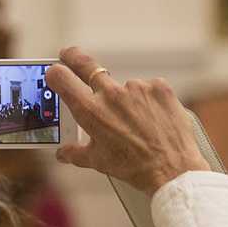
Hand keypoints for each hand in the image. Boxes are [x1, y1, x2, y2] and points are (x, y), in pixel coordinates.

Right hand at [44, 47, 208, 194]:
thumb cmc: (134, 168)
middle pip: (87, 65)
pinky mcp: (159, 87)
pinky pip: (148, 89)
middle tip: (70, 55)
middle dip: (74, 58)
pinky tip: (153, 119)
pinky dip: (148, 101)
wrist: (172, 170)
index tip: (55, 71)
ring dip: (126, 100)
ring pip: (124, 87)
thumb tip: (63, 153)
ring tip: (138, 124)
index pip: (61, 77)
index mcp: (90, 111)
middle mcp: (111, 94)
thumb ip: (76, 153)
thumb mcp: (98, 161)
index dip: (55, 72)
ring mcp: (137, 87)